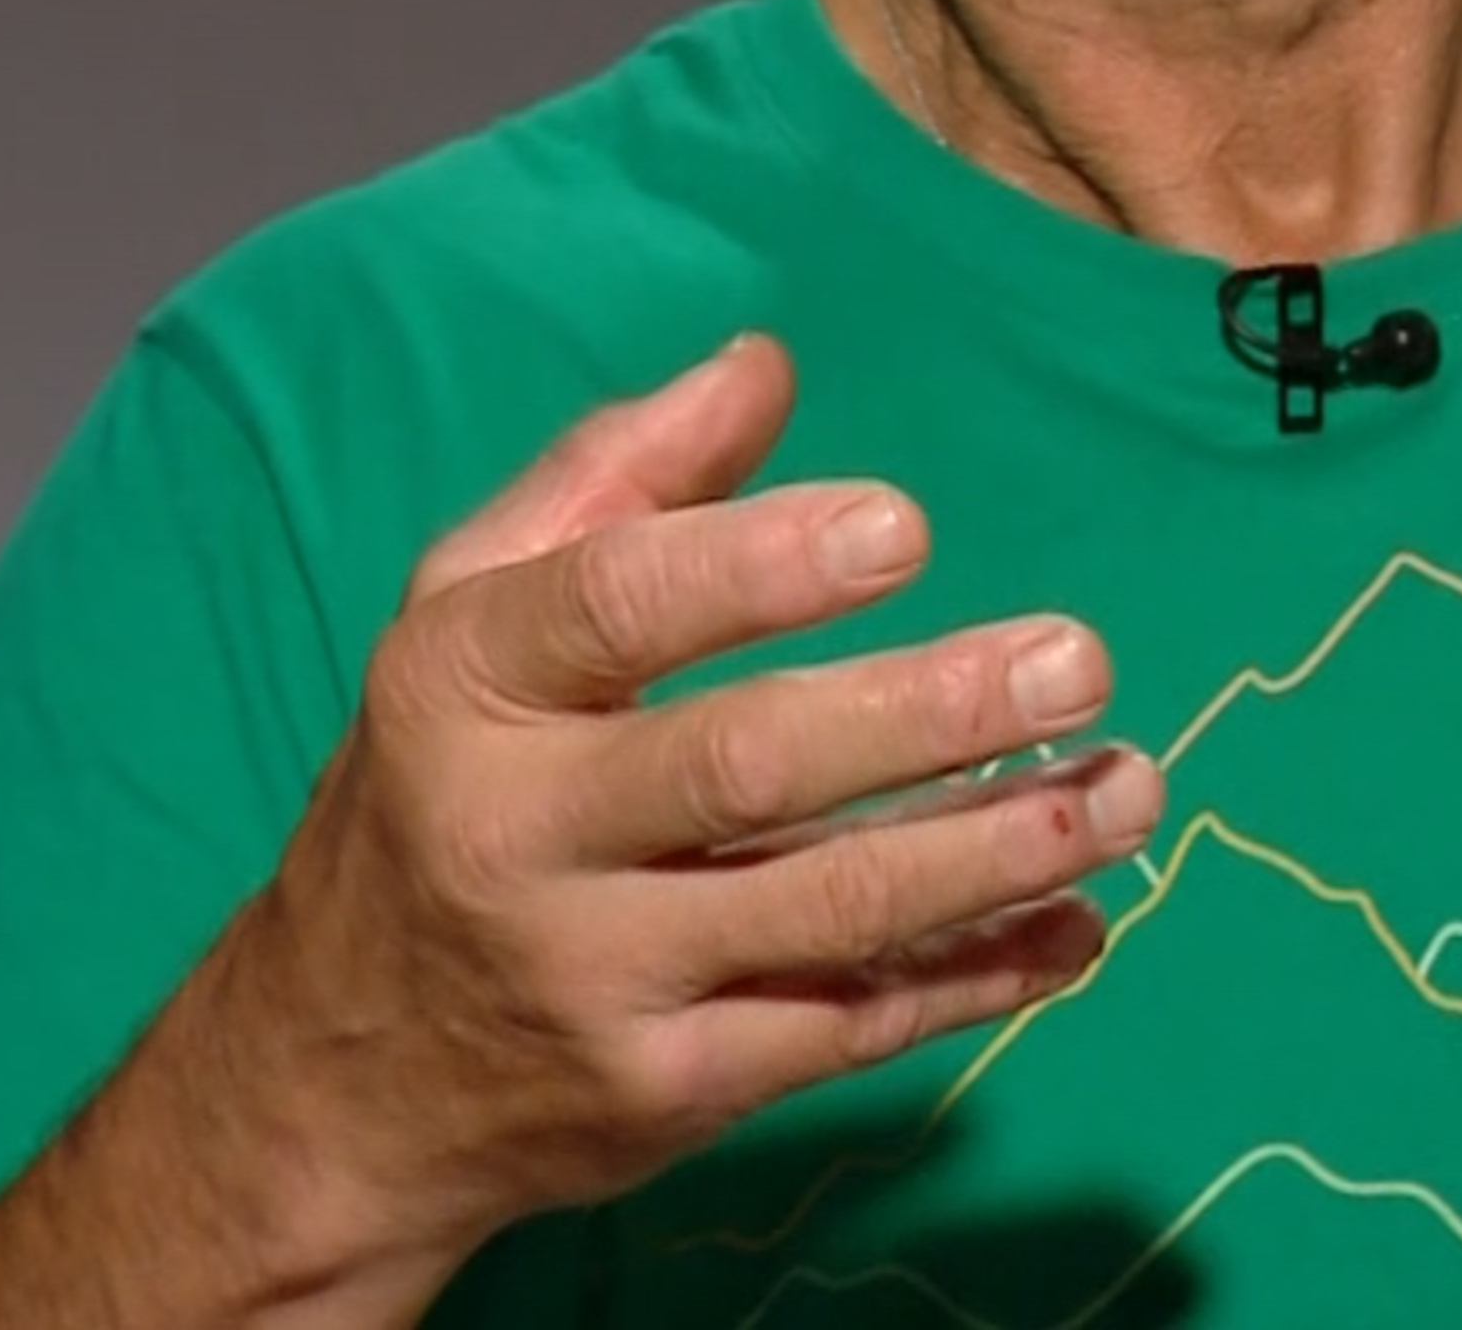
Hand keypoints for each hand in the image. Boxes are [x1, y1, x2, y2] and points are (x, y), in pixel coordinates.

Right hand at [230, 334, 1161, 1287]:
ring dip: (1000, 849)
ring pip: (827, 911)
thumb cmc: (440, 782)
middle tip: (1079, 658)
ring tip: (1130, 786)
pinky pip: (846, 1028)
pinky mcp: (665, 1097)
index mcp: (466, 686)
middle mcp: (521, 838)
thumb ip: (619, 472)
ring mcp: (598, 983)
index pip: (615, 607)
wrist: (331, 1082)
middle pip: (745, 769)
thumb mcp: (470, 606)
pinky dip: (977, 976)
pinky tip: (1080, 925)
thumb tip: (765, 363)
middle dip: (927, 714)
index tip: (907, 526)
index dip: (762, 564)